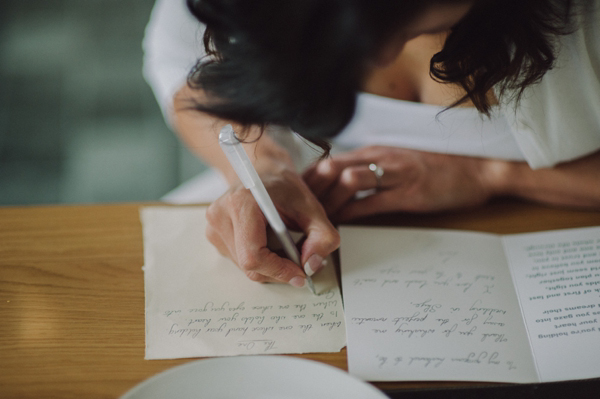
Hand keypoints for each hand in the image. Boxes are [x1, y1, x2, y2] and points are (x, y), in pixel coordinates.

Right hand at [205, 163, 339, 286]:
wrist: (262, 170)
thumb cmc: (284, 185)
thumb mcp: (312, 206)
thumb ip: (321, 237)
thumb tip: (311, 267)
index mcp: (241, 203)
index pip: (254, 256)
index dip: (279, 270)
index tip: (300, 274)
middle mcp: (221, 215)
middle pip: (249, 265)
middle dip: (278, 271)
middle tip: (300, 264)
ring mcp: (214, 226)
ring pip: (244, 267)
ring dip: (270, 267)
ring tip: (287, 250)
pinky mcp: (214, 235)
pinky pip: (239, 261)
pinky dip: (260, 261)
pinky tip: (271, 245)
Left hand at [303, 146, 494, 220]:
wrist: (477, 168)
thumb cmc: (437, 167)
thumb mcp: (397, 161)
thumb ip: (371, 169)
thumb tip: (342, 186)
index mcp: (375, 150)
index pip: (330, 160)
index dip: (309, 179)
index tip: (296, 197)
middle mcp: (381, 157)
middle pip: (331, 167)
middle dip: (310, 190)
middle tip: (297, 211)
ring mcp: (395, 174)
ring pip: (348, 182)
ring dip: (328, 203)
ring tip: (314, 221)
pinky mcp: (409, 193)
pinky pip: (372, 203)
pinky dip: (352, 214)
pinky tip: (340, 225)